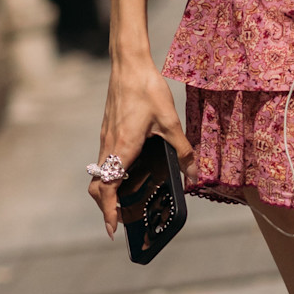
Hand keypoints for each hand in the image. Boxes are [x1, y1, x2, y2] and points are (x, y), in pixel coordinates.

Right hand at [89, 59, 193, 236]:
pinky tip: (132, 172)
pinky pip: (105, 160)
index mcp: (122, 148)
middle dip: (107, 207)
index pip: (107, 189)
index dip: (109, 212)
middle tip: (123, 221)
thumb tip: (195, 175)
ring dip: (110, 192)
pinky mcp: (108, 130)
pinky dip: (113, 174)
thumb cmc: (147, 89)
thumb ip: (183, 150)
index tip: (113, 230)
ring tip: (128, 202)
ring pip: (100, 174)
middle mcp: (109, 146)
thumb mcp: (171, 121)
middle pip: (98, 187)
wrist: (128, 63)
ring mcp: (106, 138)